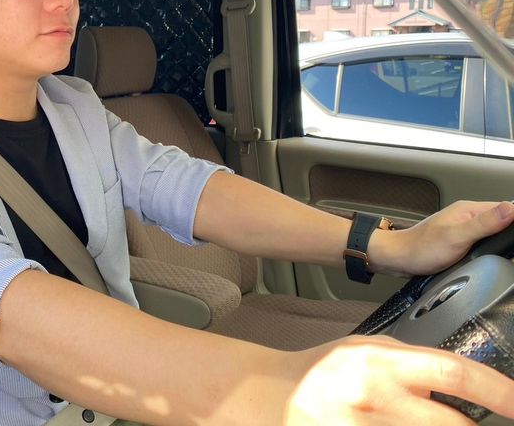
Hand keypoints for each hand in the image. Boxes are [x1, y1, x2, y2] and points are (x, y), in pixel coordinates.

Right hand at [285, 335, 513, 424]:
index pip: (455, 374)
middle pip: (454, 425)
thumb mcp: (363, 349)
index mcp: (380, 362)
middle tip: (475, 422)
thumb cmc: (321, 371)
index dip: (500, 392)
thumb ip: (408, 361)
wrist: (275, 395)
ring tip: (416, 421)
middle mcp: (376, 398)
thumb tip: (459, 379)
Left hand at [377, 200, 513, 276]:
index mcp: (468, 210)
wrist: (399, 259)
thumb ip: (485, 223)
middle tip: (510, 251)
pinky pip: (482, 241)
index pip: (506, 208)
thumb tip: (511, 209)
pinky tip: (491, 255)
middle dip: (509, 234)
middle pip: (501, 221)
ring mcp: (463, 229)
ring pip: (492, 232)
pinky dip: (489, 248)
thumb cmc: (421, 248)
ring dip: (500, 242)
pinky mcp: (460, 241)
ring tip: (507, 252)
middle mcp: (467, 216)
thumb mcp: (457, 236)